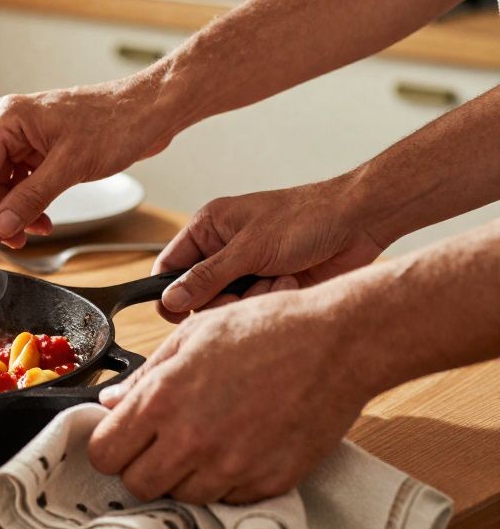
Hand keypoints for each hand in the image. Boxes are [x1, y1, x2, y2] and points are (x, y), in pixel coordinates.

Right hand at [0, 78, 177, 247]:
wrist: (152, 111)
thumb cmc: (117, 121)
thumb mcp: (70, 166)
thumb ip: (31, 198)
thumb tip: (2, 225)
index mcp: (9, 120)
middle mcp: (14, 126)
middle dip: (1, 215)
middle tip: (16, 241)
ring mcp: (29, 138)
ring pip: (8, 186)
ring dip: (19, 212)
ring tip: (39, 229)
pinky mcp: (45, 149)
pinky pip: (26, 182)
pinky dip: (32, 203)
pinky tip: (45, 217)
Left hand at [87, 289, 376, 503]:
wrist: (336, 344)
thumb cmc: (264, 329)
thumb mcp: (192, 336)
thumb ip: (146, 377)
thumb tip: (112, 402)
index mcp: (164, 400)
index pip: (104, 453)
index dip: (109, 445)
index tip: (121, 436)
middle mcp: (192, 440)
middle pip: (137, 485)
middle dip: (141, 466)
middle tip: (160, 443)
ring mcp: (232, 467)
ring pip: (181, 497)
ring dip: (184, 475)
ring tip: (206, 439)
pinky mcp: (268, 483)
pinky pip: (227, 499)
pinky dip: (226, 480)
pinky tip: (239, 445)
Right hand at [155, 177, 385, 321]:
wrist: (358, 222)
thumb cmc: (306, 217)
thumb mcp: (250, 248)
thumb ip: (207, 277)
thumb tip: (170, 300)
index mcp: (209, 228)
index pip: (170, 265)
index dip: (170, 291)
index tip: (179, 311)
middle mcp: (223, 248)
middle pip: (197, 293)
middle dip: (222, 297)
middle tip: (241, 292)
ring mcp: (247, 268)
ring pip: (227, 304)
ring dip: (253, 297)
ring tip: (277, 278)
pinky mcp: (269, 284)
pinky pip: (254, 306)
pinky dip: (272, 298)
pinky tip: (291, 281)